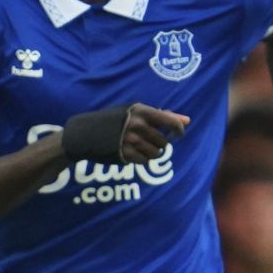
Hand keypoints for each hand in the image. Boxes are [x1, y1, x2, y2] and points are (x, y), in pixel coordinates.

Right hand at [62, 103, 188, 163]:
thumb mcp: (135, 112)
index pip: (170, 122)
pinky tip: (134, 153)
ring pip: (155, 153)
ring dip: (152, 153)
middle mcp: (137, 125)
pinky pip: (144, 161)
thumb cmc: (114, 120)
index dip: (178, 130)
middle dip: (160, 143)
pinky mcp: (124, 154)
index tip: (177, 135)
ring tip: (142, 148)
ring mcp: (130, 141)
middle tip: (150, 141)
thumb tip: (187, 121)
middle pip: (163, 141)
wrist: (85, 133)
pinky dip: (142, 159)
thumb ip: (162, 116)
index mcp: (141, 111)